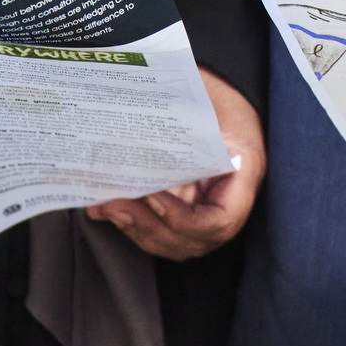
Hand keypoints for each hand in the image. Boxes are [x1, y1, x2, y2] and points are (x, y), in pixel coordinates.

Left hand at [91, 68, 265, 260]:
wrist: (223, 104)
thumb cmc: (221, 102)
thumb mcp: (213, 104)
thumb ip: (187, 117)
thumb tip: (140, 118)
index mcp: (243, 178)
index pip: (217, 221)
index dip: (180, 217)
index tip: (151, 195)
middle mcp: (225, 207)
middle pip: (188, 240)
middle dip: (147, 225)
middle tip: (116, 203)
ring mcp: (203, 216)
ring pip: (169, 242)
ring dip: (134, 228)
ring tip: (107, 205)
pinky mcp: (181, 215)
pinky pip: (157, 232)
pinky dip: (129, 223)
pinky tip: (102, 209)